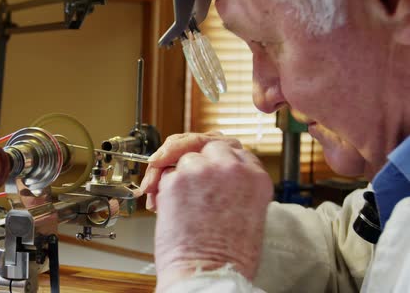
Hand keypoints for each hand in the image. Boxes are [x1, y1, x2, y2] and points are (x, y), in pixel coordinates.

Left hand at [140, 132, 272, 289]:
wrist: (207, 273)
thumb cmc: (228, 256)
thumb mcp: (249, 213)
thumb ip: (237, 186)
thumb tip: (218, 176)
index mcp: (256, 178)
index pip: (236, 152)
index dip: (221, 161)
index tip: (213, 169)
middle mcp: (231, 168)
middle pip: (211, 147)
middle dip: (200, 161)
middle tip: (191, 180)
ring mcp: (202, 171)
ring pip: (186, 157)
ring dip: (181, 175)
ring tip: (183, 202)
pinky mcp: (176, 180)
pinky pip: (166, 173)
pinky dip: (164, 187)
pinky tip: (170, 207)